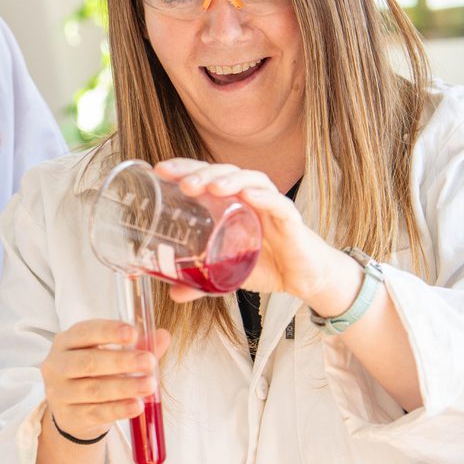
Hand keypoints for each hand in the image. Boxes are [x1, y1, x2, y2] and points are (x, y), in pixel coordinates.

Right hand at [39, 320, 170, 441]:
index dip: (108, 331)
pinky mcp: (69, 416)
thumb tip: (164, 336)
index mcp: (66, 342)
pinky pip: (96, 412)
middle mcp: (57, 365)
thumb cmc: (94, 375)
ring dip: (124, 387)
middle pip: (88, 362)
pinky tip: (137, 405)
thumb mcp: (111, 356)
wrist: (74, 412)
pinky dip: (119, 409)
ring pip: (93, 389)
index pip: (84, 332)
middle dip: (121, 361)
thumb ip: (137, 346)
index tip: (133, 333)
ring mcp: (60, 393)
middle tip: (149, 362)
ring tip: (149, 385)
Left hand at [155, 159, 341, 303]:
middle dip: (202, 172)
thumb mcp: (227, 273)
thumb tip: (174, 294)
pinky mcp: (291, 220)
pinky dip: (264, 197)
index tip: (160, 170)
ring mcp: (270, 205)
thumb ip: (201, 283)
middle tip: (183, 183)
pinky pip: (279, 204)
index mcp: (231, 202)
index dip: (184, 169)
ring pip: (251, 179)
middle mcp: (249, 197)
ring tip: (211, 186)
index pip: (205, 176)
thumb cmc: (267, 264)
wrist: (303, 278)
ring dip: (230, 179)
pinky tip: (249, 195)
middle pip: (224, 172)